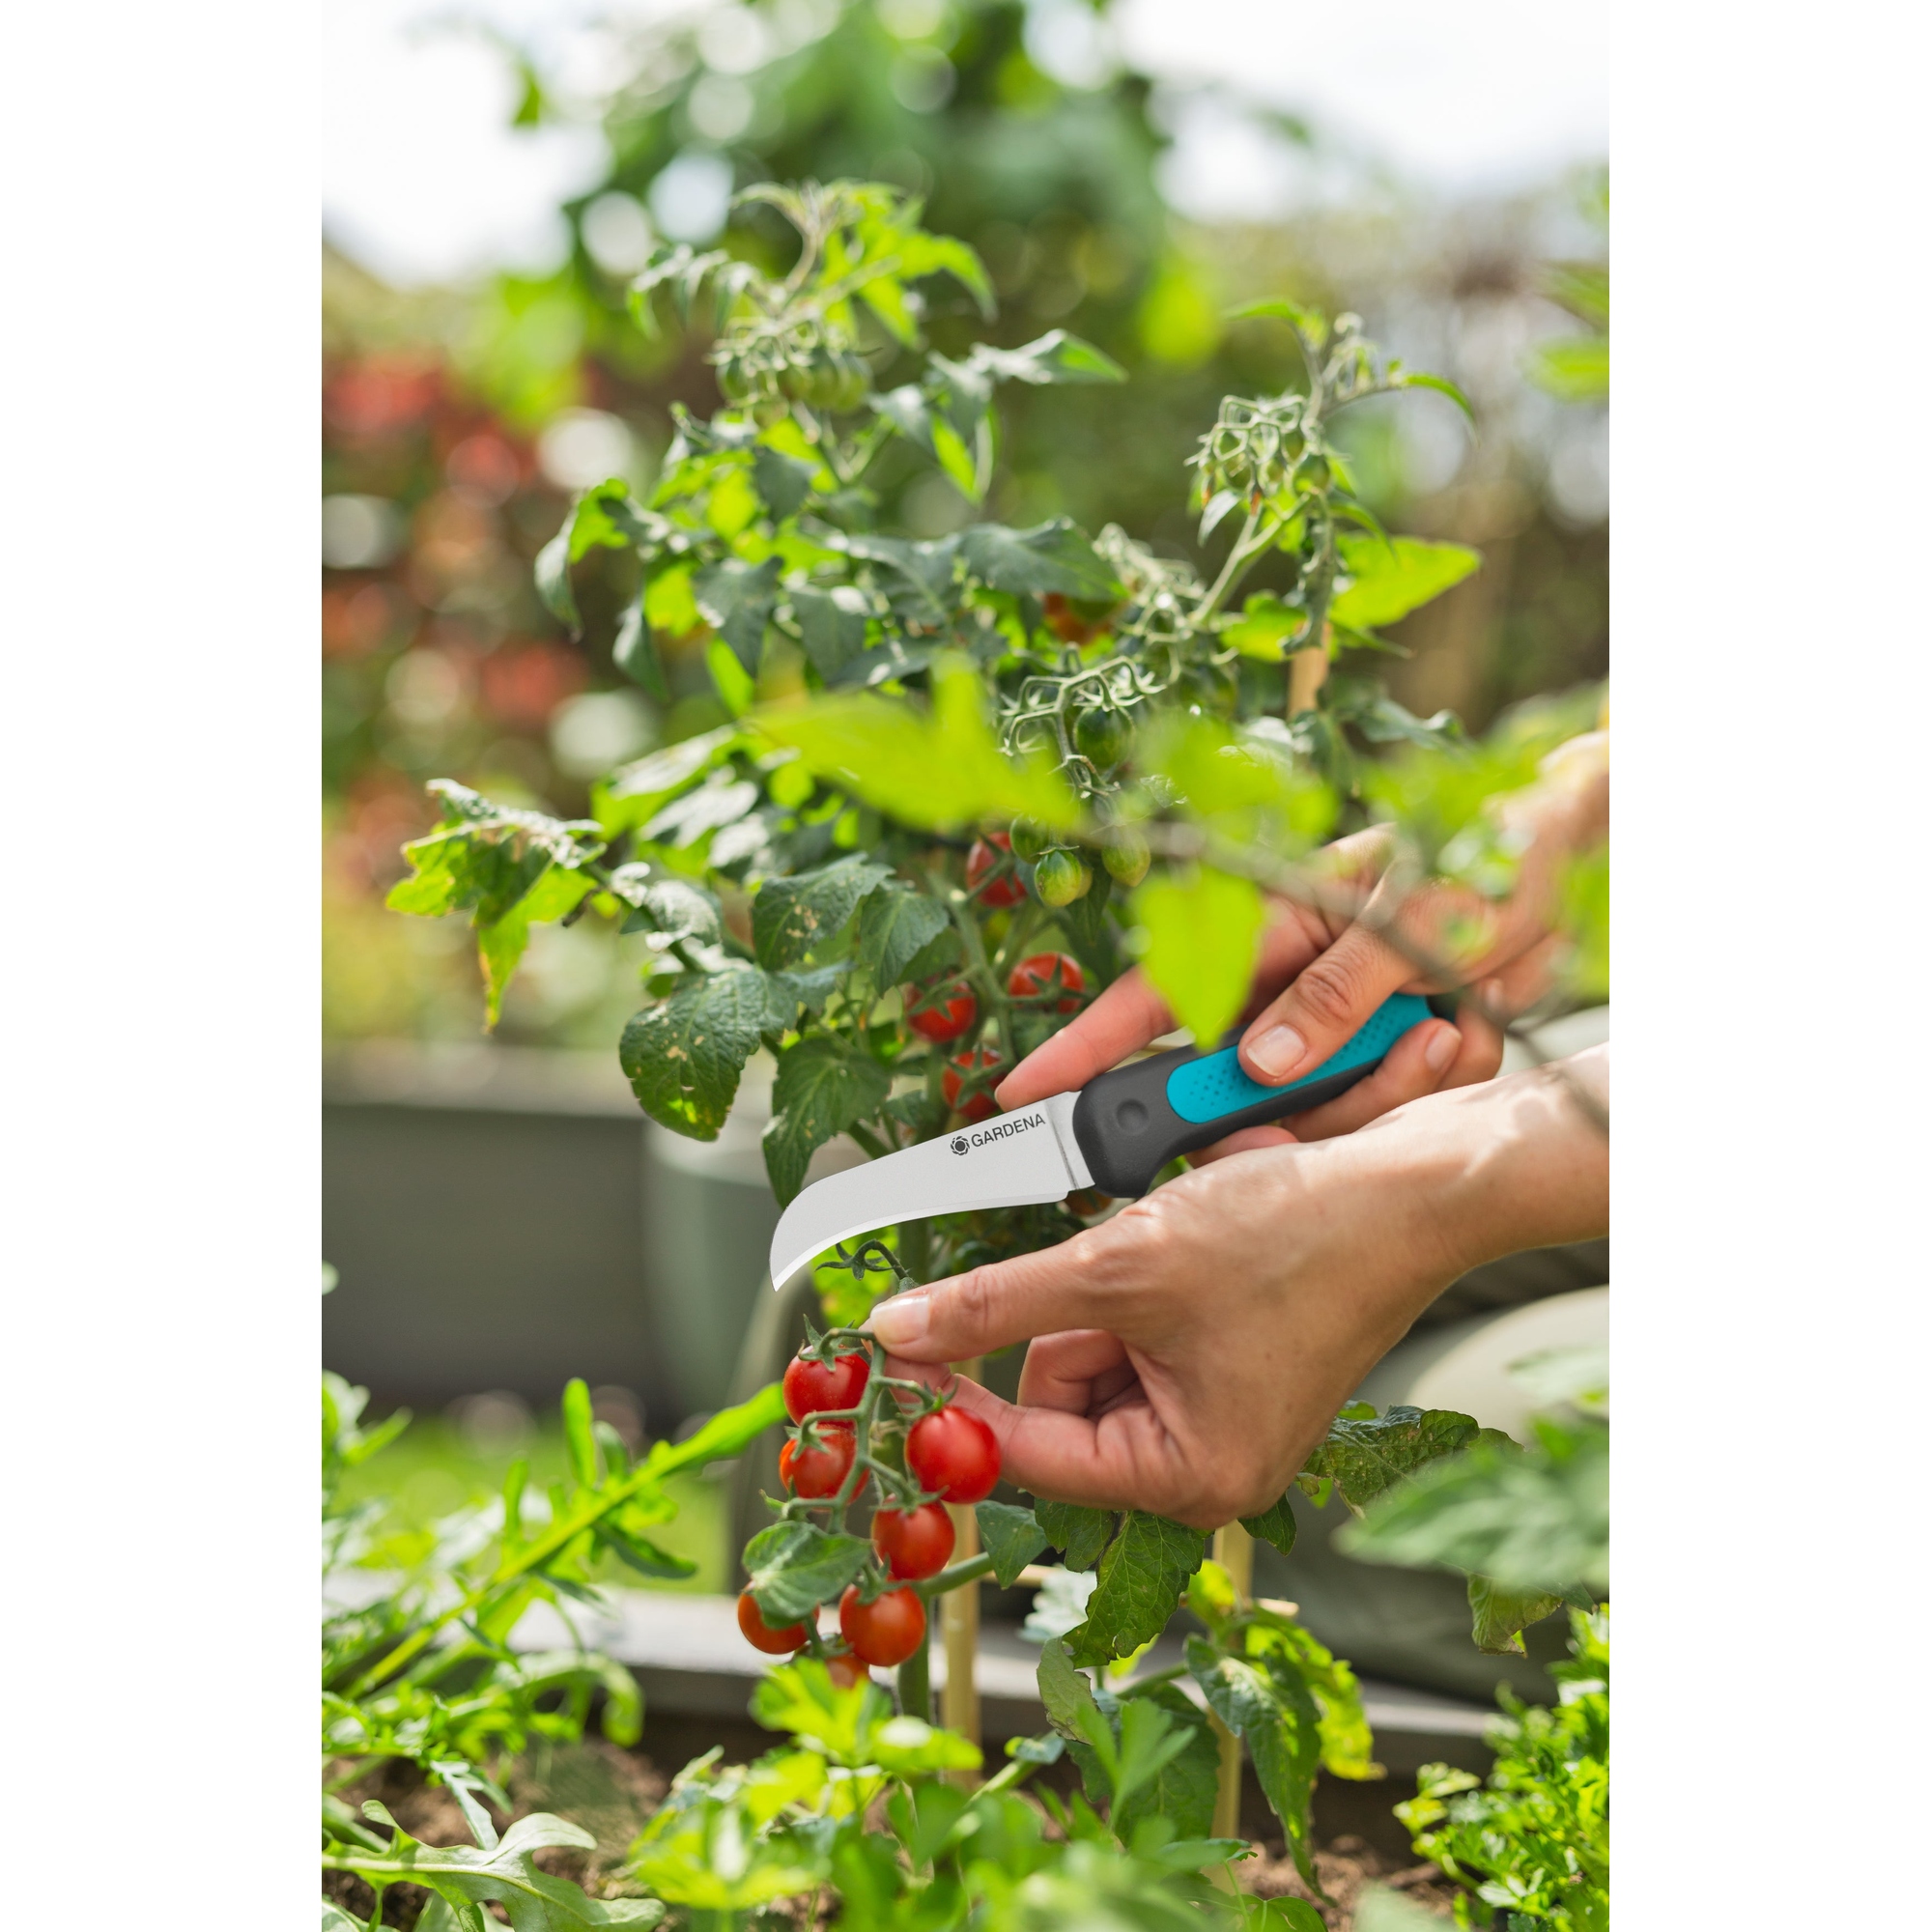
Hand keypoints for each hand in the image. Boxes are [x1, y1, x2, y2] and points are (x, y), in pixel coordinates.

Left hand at [870, 1048, 1609, 1527]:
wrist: (1409, 1188)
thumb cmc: (1298, 1239)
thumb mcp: (1121, 1265)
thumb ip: (997, 1301)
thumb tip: (901, 1329)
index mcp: (1188, 1476)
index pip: (1030, 1452)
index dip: (959, 1396)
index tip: (905, 1346)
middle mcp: (1208, 1467)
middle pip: (1061, 1405)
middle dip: (1063, 1324)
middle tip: (1109, 1266)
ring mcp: (1223, 1419)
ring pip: (1096, 1361)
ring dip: (1104, 1295)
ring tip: (1165, 1246)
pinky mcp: (1235, 1371)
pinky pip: (1142, 1338)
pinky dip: (1137, 1288)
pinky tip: (1183, 1246)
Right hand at [995, 730, 1608, 1149]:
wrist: (1587, 854)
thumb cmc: (1496, 849)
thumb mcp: (1412, 918)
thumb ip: (1333, 996)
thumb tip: (1259, 1065)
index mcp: (1273, 924)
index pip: (1155, 996)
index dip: (1087, 1048)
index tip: (1028, 1092)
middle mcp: (1291, 980)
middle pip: (1235, 1078)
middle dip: (1289, 1102)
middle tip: (1342, 1086)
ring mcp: (1336, 1021)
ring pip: (1313, 1108)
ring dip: (1382, 1088)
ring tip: (1451, 1021)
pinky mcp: (1384, 1052)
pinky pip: (1379, 1111)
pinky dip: (1426, 1085)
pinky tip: (1470, 1026)